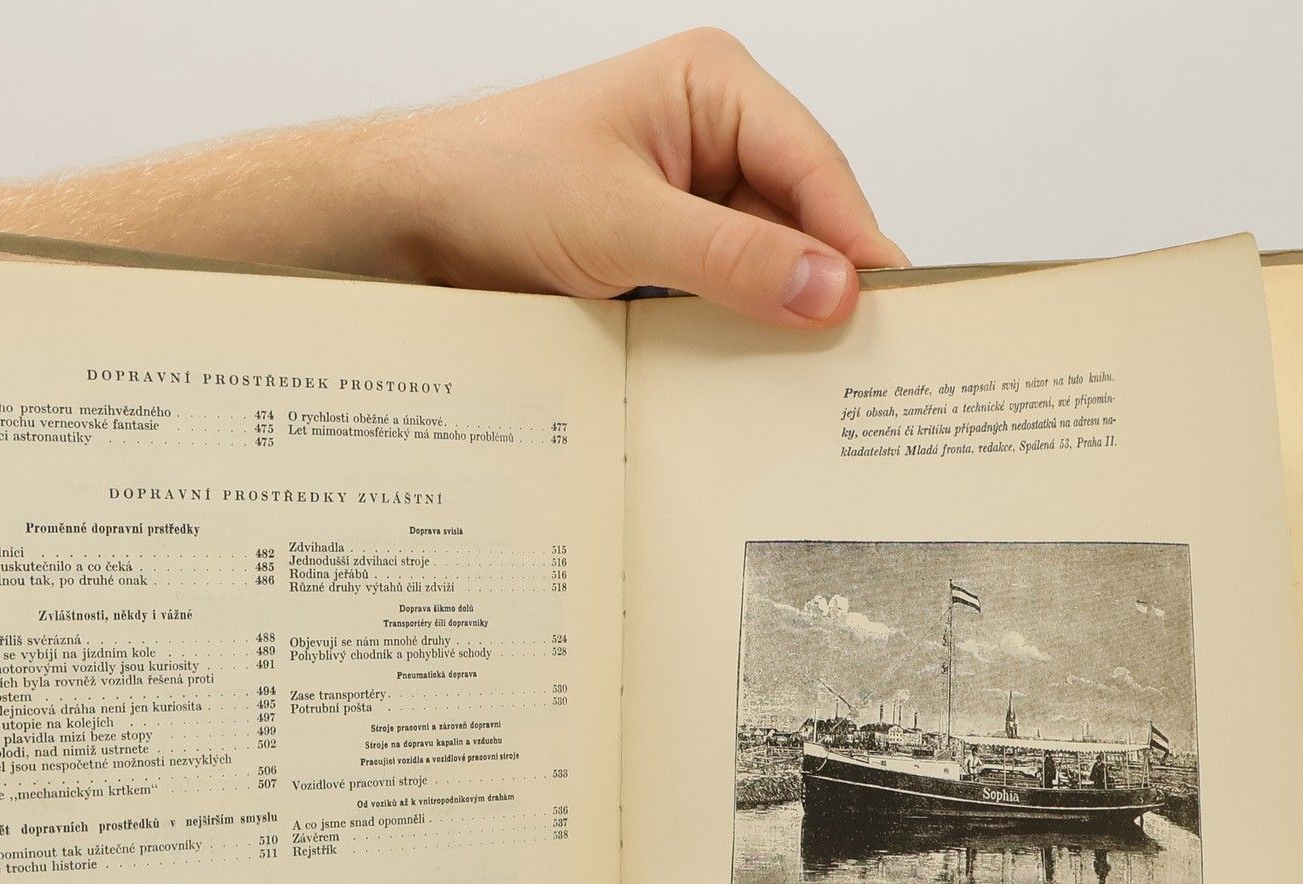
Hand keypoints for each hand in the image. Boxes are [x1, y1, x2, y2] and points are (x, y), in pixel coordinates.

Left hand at [374, 30, 908, 326]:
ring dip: (779, 317)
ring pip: (769, 265)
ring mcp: (693, 197)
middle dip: (822, 283)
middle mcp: (714, 135)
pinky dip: (739, 333)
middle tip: (862, 358)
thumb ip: (731, 258)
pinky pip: (728, 295)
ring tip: (814, 378)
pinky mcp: (669, 252)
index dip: (854, 238)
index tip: (888, 304)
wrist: (414, 224)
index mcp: (714, 86)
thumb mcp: (621, 222)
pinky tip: (753, 374)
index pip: (813, 165)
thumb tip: (829, 288)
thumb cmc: (496, 183)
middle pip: (803, 219)